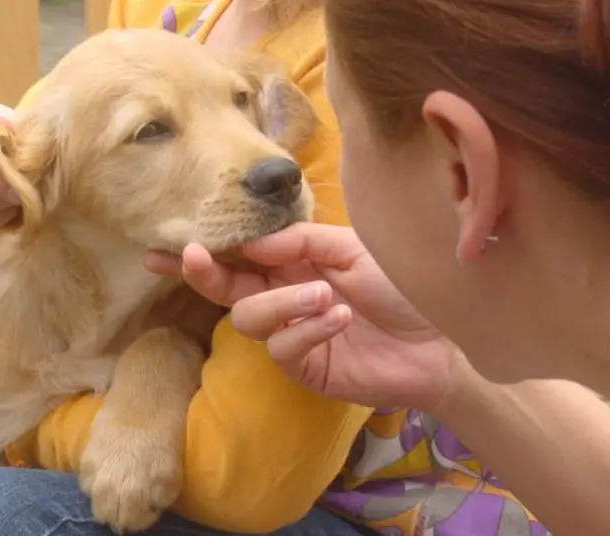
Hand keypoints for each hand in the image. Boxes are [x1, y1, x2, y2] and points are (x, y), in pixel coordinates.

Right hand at [145, 223, 462, 412]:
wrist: (441, 336)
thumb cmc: (398, 283)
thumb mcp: (349, 247)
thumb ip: (299, 241)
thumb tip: (249, 243)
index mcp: (290, 263)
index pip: (237, 256)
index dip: (204, 251)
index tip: (168, 245)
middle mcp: (282, 296)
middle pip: (226, 289)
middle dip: (205, 274)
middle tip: (194, 257)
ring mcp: (291, 335)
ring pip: (248, 319)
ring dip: (281, 302)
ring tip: (322, 294)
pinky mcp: (305, 367)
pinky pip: (283, 348)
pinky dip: (307, 328)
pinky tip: (339, 317)